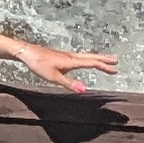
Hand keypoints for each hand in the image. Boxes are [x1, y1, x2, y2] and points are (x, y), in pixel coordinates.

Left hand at [2, 36, 116, 93]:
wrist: (27, 52)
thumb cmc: (39, 64)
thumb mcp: (53, 77)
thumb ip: (69, 84)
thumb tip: (84, 90)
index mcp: (71, 61)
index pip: (92, 63)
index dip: (104, 67)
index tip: (115, 70)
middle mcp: (71, 56)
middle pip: (91, 57)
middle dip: (104, 60)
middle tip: (116, 61)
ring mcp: (66, 55)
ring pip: (86, 56)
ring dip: (97, 58)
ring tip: (106, 60)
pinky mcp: (62, 55)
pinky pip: (80, 56)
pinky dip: (88, 58)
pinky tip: (86, 61)